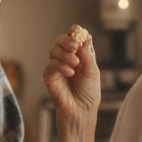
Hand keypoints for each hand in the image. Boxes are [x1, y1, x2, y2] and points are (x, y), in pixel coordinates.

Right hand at [42, 27, 100, 141]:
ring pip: (54, 49)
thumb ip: (87, 54)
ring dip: (65, 54)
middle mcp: (67, 58)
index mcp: (79, 54)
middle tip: (75, 47)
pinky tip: (70, 73)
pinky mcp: (49, 75)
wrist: (81, 110)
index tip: (77, 31)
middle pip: (61, 39)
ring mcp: (57, 66)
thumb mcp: (92, 71)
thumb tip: (83, 36)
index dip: (75, 32)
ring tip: (75, 64)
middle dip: (67, 41)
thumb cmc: (88, 92)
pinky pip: (51, 64)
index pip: (74, 37)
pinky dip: (61, 66)